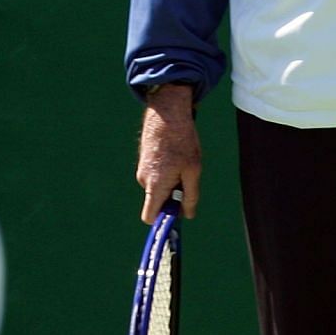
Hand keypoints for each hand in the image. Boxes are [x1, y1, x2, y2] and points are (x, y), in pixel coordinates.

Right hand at [136, 83, 200, 222]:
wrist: (167, 113)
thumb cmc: (182, 141)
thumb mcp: (193, 171)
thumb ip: (190, 196)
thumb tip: (187, 215)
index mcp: (156, 185)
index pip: (149, 216)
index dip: (161, 221)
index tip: (176, 216)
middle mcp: (144, 180)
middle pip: (156, 201)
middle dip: (171, 197)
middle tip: (187, 180)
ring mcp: (141, 169)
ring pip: (157, 186)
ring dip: (170, 182)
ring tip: (182, 163)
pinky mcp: (143, 160)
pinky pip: (154, 175)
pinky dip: (165, 171)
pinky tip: (175, 155)